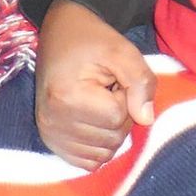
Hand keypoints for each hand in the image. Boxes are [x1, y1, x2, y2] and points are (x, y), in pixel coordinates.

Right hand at [34, 0, 157, 169]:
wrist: (60, 34)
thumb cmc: (92, 40)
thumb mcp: (123, 50)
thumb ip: (141, 81)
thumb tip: (146, 119)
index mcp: (67, 97)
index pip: (117, 117)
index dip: (126, 97)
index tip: (114, 79)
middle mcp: (52, 121)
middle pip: (112, 138)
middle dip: (120, 114)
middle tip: (107, 90)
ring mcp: (49, 134)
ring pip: (103, 153)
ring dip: (110, 130)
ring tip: (98, 102)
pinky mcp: (50, 142)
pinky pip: (88, 161)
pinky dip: (98, 146)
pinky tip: (93, 120)